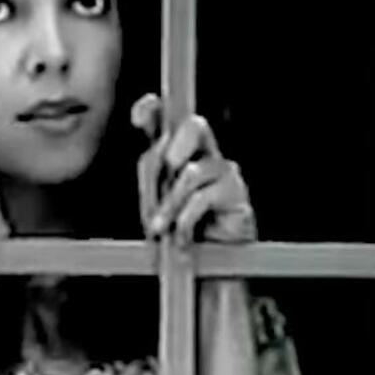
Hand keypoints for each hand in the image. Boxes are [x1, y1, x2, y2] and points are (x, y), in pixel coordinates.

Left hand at [132, 93, 256, 246]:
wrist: (207, 263)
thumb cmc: (179, 228)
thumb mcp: (155, 198)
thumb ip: (151, 170)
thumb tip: (150, 148)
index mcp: (181, 151)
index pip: (169, 120)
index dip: (154, 111)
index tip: (139, 117)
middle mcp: (206, 155)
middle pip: (195, 127)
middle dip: (172, 149)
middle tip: (163, 176)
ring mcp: (224, 172)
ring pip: (191, 172)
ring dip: (168, 204)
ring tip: (159, 227)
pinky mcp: (236, 194)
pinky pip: (202, 198)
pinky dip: (184, 219)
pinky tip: (180, 236)